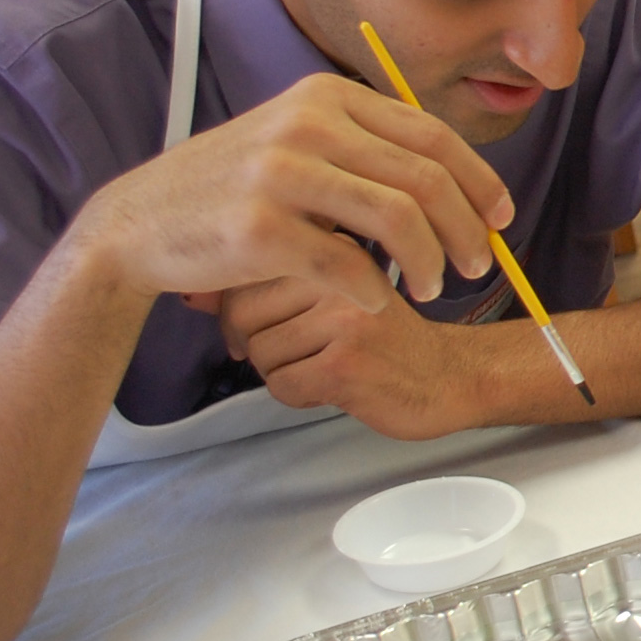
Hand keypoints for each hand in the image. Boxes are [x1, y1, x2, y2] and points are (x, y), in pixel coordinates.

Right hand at [71, 71, 513, 314]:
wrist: (136, 225)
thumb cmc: (231, 191)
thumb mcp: (297, 142)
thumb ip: (366, 148)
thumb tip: (457, 183)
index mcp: (326, 96)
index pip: (431, 135)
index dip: (480, 179)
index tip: (503, 217)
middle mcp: (306, 122)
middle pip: (427, 177)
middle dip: (469, 228)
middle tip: (481, 266)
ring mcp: (280, 171)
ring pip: (400, 219)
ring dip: (433, 262)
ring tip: (436, 288)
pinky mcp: (261, 227)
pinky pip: (350, 265)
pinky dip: (379, 291)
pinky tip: (381, 303)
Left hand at [201, 274, 481, 437]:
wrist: (451, 375)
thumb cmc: (382, 336)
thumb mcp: (334, 287)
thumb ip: (271, 281)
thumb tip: (189, 295)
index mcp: (334, 244)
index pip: (245, 273)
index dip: (245, 312)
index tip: (275, 325)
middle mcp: (340, 272)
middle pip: (242, 314)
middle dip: (259, 344)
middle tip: (300, 353)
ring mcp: (345, 317)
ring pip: (261, 353)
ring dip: (284, 372)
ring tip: (328, 366)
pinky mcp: (346, 363)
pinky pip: (282, 385)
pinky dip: (300, 395)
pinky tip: (336, 387)